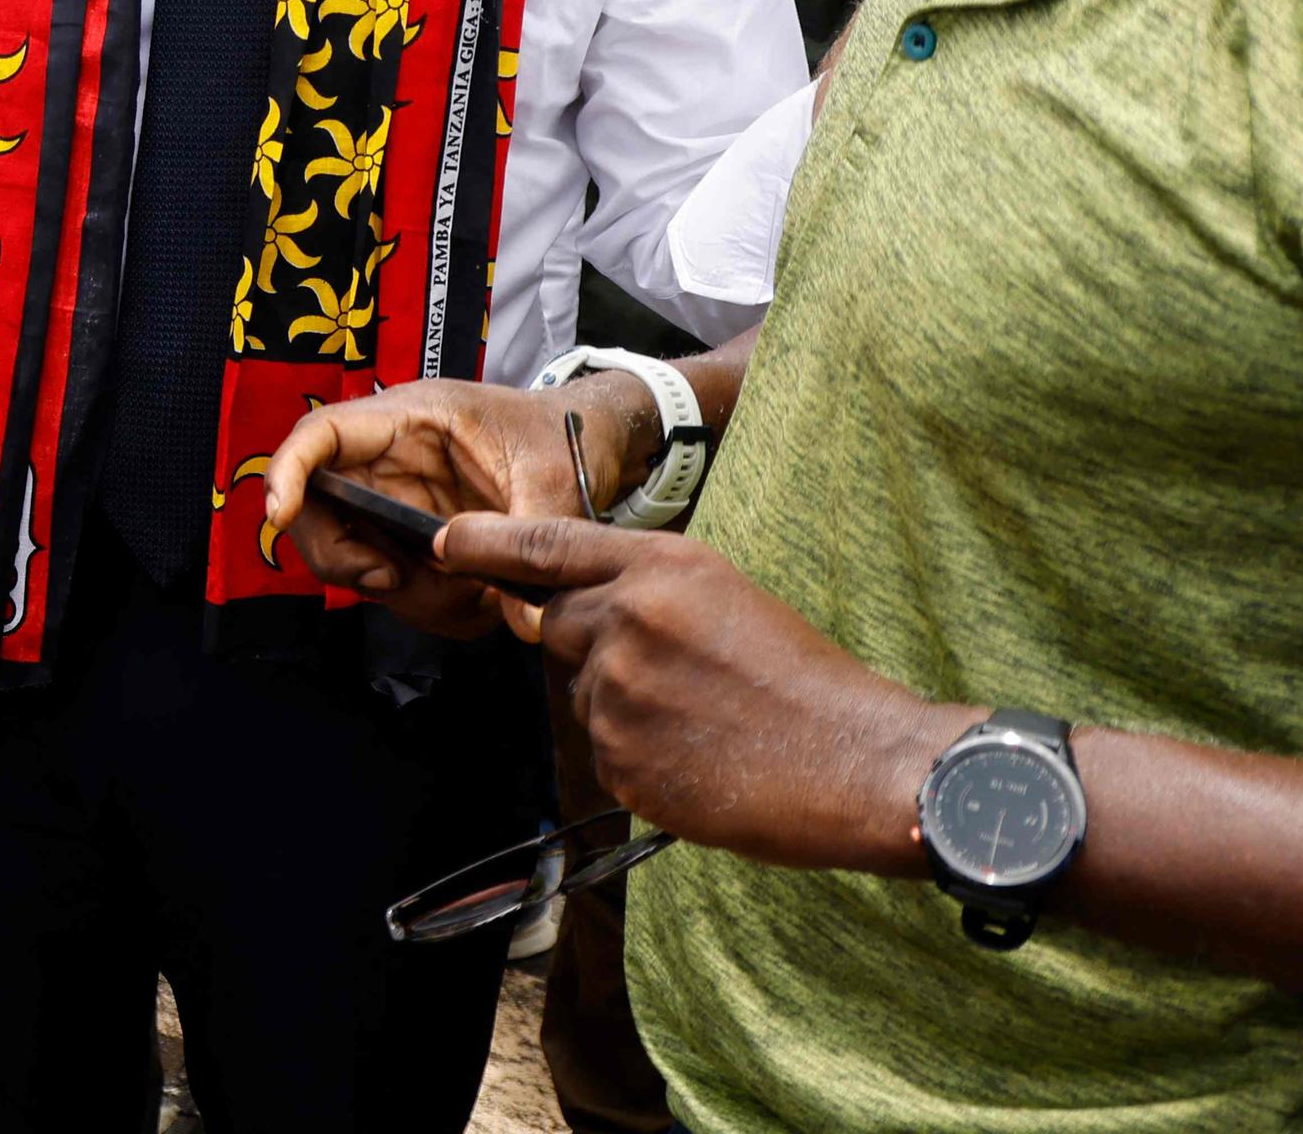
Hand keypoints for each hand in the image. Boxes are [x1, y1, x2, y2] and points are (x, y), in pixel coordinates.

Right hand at [264, 375, 652, 639]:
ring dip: (393, 587)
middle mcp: (387, 460)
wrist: (588, 445)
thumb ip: (532, 540)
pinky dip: (422, 601)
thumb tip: (520, 619)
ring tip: (465, 595)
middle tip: (388, 580)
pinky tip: (473, 599)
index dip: (288, 472)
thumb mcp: (553, 480)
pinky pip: (389, 578)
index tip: (281, 515)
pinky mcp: (409, 536)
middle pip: (316, 507)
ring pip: (349, 552)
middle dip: (339, 554)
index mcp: (410, 419)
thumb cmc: (561, 438)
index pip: (321, 434)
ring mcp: (394, 501)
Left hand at [435, 512, 955, 876]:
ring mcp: (618, 694)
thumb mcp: (725, 595)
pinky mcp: (620, 761)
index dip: (487, 543)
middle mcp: (626, 620)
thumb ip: (646, 591)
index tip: (447, 541)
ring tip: (702, 720)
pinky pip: (605, 752)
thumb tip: (586, 605)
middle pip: (556, 623)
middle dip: (589, 643)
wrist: (855, 761)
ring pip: (583, 693)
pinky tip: (699, 759)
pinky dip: (639, 757)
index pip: (546, 544)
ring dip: (623, 706)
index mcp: (660, 568)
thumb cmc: (804, 679)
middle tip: (665, 672)